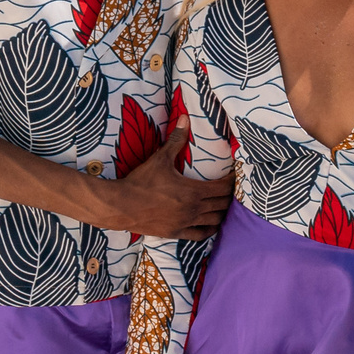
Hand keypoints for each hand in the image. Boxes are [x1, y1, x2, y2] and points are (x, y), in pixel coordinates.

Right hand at [92, 139, 230, 239]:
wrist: (121, 206)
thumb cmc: (141, 182)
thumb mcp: (160, 159)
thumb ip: (175, 140)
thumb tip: (184, 118)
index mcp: (193, 192)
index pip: (224, 188)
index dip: (231, 181)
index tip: (233, 175)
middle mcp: (194, 209)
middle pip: (223, 205)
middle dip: (229, 196)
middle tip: (229, 188)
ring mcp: (186, 223)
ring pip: (215, 220)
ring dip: (221, 212)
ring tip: (222, 204)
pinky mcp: (177, 233)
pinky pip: (201, 235)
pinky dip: (209, 229)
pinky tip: (210, 223)